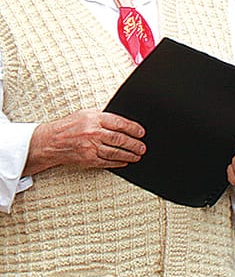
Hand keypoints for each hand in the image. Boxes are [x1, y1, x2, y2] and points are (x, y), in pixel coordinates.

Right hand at [25, 110, 145, 173]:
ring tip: (137, 156)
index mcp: (94, 119)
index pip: (120, 123)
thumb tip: (124, 123)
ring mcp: (90, 147)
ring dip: (129, 155)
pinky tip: (124, 162)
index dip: (134, 128)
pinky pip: (107, 162)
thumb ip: (103, 118)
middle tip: (142, 147)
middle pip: (120, 139)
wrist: (50, 141)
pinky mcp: (87, 159)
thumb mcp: (86, 114)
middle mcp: (93, 132)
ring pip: (115, 152)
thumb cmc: (69, 126)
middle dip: (134, 144)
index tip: (141, 132)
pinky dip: (117, 162)